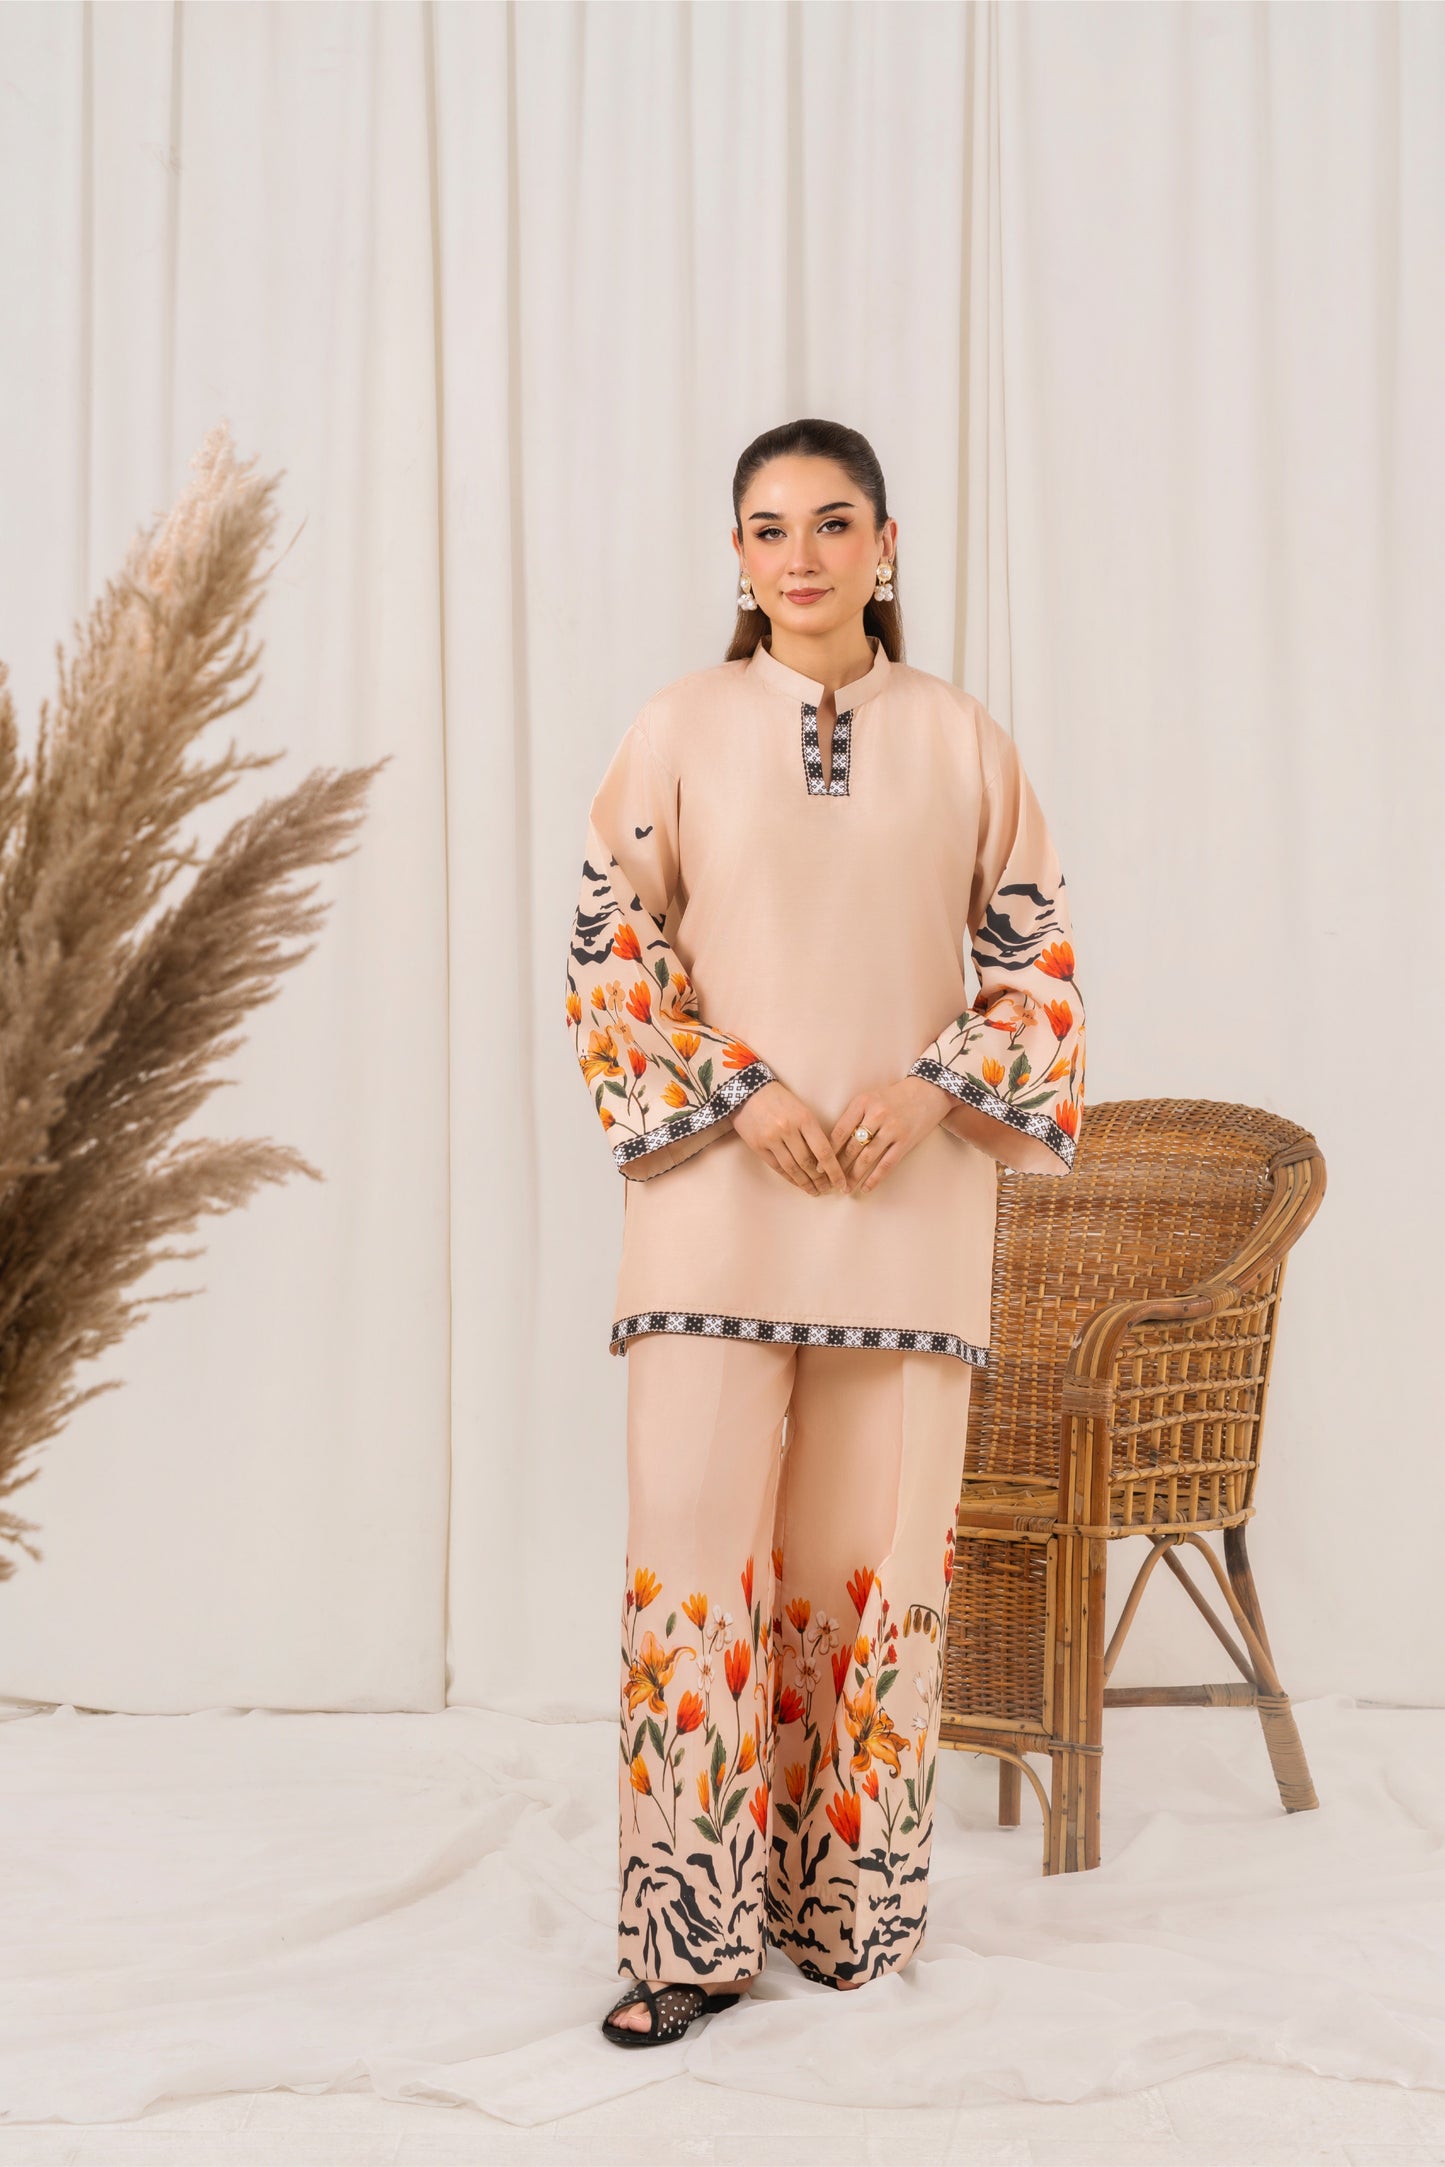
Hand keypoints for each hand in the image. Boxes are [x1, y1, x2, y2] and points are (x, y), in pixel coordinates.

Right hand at [732, 1081, 848, 1195]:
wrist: (748, 1091)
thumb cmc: (780, 1100)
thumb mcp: (802, 1109)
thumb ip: (812, 1132)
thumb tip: (825, 1159)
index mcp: (804, 1118)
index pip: (823, 1151)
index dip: (834, 1170)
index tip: (841, 1183)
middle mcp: (788, 1129)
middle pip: (808, 1163)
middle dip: (820, 1180)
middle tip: (828, 1190)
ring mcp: (771, 1139)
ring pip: (792, 1168)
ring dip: (805, 1183)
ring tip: (814, 1191)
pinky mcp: (758, 1146)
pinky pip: (777, 1167)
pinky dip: (789, 1178)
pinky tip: (798, 1183)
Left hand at [829, 1076, 950, 1195]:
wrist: (928, 1091)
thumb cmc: (894, 1097)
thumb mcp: (870, 1098)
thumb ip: (854, 1116)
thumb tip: (833, 1144)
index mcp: (863, 1102)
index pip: (839, 1131)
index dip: (828, 1151)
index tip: (819, 1166)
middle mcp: (876, 1115)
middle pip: (851, 1147)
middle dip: (838, 1167)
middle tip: (829, 1181)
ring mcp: (892, 1129)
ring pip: (867, 1158)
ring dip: (854, 1176)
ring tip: (845, 1188)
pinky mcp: (905, 1141)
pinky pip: (887, 1164)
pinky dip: (875, 1178)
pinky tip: (866, 1188)